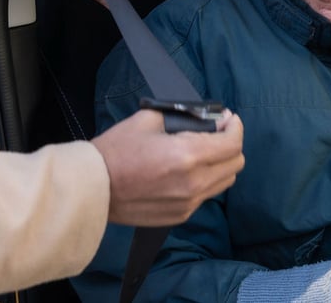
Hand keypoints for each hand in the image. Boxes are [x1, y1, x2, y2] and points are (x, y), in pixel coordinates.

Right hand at [91, 109, 244, 226]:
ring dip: (221, 163)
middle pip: (236, 164)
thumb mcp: (148, 119)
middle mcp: (195, 182)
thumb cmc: (116, 151)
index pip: (232, 143)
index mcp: (188, 155)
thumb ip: (182, 115)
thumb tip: (205, 116)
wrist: (94, 189)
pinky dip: (205, 180)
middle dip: (231, 144)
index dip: (235, 127)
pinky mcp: (181, 215)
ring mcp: (189, 203)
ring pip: (225, 181)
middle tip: (216, 133)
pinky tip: (187, 170)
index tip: (228, 119)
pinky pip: (206, 195)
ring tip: (204, 152)